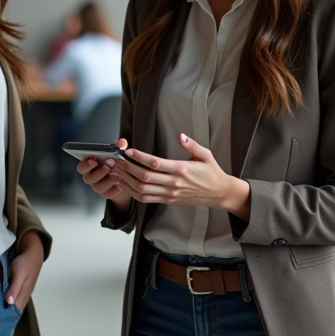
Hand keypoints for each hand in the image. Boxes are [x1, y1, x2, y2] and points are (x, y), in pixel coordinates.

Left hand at [4, 230, 44, 310]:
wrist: (33, 252)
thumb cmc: (25, 263)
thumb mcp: (18, 274)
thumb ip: (14, 288)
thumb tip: (9, 303)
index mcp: (23, 293)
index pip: (15, 310)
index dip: (7, 317)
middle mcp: (23, 294)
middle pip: (15, 309)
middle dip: (6, 314)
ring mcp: (23, 290)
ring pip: (14, 303)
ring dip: (6, 308)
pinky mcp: (20, 286)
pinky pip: (13, 297)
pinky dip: (8, 301)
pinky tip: (0, 301)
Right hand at [76, 138, 132, 212]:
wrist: (125, 177)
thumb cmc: (116, 161)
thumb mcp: (118, 152)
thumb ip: (119, 147)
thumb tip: (121, 143)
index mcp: (90, 165)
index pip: (81, 167)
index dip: (85, 164)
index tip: (94, 159)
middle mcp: (91, 176)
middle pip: (89, 178)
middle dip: (99, 172)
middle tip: (109, 166)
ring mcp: (98, 186)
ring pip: (97, 187)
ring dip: (107, 181)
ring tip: (116, 176)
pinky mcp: (106, 193)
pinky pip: (107, 194)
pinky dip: (113, 190)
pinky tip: (120, 185)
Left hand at [111, 133, 250, 219]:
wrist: (218, 193)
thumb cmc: (211, 172)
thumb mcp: (206, 155)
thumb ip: (192, 145)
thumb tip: (180, 135)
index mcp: (181, 169)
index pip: (156, 163)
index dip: (140, 157)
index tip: (129, 150)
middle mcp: (173, 183)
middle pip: (145, 177)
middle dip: (128, 168)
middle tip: (116, 160)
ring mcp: (170, 193)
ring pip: (143, 190)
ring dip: (127, 181)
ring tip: (116, 172)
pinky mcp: (168, 200)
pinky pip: (147, 199)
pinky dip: (133, 192)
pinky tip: (125, 184)